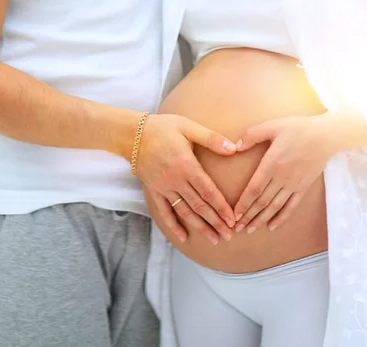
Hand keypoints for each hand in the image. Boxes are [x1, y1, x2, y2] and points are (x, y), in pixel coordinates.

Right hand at [136, 114, 236, 244]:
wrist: (132, 134)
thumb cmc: (163, 128)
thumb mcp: (188, 127)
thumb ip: (211, 139)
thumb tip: (235, 148)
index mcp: (187, 166)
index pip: (208, 192)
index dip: (221, 208)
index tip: (233, 220)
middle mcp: (176, 181)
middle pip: (199, 206)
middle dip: (215, 222)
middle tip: (229, 236)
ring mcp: (164, 188)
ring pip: (185, 212)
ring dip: (200, 227)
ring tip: (214, 239)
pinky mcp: (154, 191)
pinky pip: (165, 212)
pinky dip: (174, 226)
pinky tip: (184, 238)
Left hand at [233, 114, 335, 232]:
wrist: (326, 136)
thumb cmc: (298, 128)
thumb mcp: (272, 126)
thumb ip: (252, 135)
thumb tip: (235, 146)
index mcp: (271, 164)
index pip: (254, 189)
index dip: (243, 204)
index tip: (234, 214)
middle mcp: (282, 178)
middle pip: (262, 202)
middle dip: (248, 216)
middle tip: (236, 227)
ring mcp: (293, 185)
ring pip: (274, 207)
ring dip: (261, 220)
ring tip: (249, 230)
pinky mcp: (303, 187)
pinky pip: (291, 207)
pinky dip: (281, 218)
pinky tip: (272, 226)